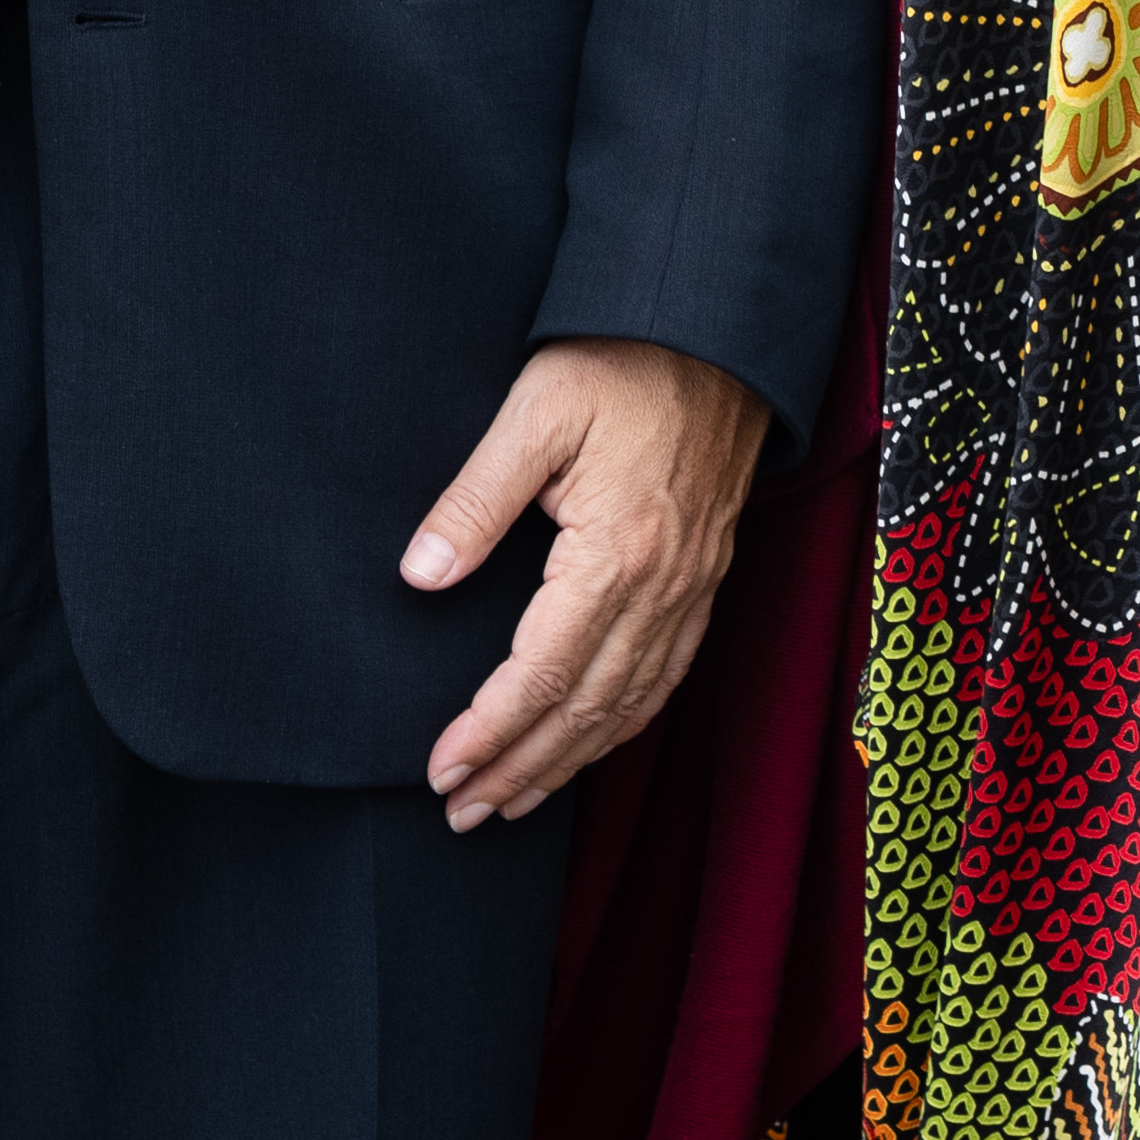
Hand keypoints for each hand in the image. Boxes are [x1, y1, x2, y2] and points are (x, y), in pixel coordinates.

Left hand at [404, 335, 775, 827]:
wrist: (719, 328)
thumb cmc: (622, 359)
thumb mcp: (535, 412)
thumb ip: (476, 500)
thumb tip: (420, 576)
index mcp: (617, 553)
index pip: (544, 673)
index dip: (491, 731)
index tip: (440, 769)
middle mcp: (663, 585)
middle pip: (587, 708)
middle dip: (521, 768)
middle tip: (460, 811)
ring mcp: (693, 586)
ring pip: (630, 703)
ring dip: (569, 761)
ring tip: (511, 801)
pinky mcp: (707, 575)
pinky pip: (668, 674)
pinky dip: (624, 723)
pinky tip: (593, 741)